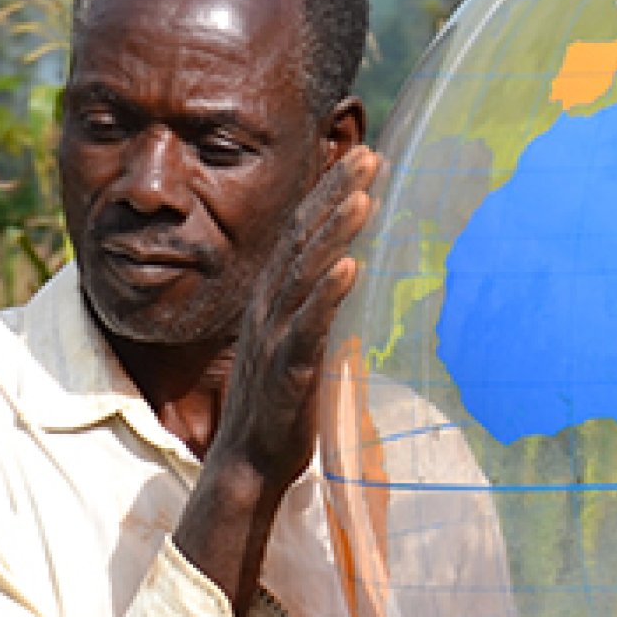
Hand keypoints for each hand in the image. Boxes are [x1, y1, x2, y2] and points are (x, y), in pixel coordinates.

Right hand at [209, 144, 381, 499]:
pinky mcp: (287, 371)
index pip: (302, 232)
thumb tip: (347, 274)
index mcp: (274, 297)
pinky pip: (307, 327)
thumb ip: (317, 305)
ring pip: (305, 273)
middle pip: (302, 238)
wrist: (249, 462)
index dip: (328, 193)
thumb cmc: (281, 402)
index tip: (360, 157)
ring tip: (363, 195)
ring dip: (335, 231)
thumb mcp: (300, 340)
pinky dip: (327, 294)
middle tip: (368, 154)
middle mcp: (270, 307)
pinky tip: (350, 267)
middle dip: (334, 193)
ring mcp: (275, 336)